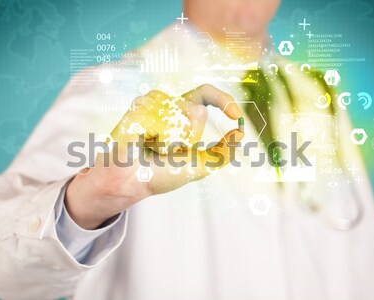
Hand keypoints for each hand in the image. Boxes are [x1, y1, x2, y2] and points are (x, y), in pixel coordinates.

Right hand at [65, 84, 243, 228]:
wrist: (132, 184)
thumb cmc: (159, 174)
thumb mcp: (199, 166)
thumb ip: (222, 152)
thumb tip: (241, 133)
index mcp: (180, 113)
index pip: (205, 95)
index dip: (224, 100)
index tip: (237, 116)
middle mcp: (166, 104)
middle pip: (197, 109)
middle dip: (190, 137)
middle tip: (172, 151)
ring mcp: (151, 103)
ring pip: (180, 114)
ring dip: (173, 141)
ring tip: (154, 148)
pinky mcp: (138, 108)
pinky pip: (164, 121)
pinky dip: (160, 140)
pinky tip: (144, 144)